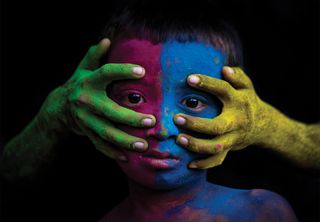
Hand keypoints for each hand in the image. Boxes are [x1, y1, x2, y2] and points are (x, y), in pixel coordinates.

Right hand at [38, 38, 155, 160]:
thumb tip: (107, 40)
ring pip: (106, 133)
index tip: (142, 71)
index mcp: (88, 81)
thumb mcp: (83, 69)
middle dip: (131, 118)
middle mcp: (85, 101)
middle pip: (110, 111)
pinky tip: (127, 157)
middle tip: (151, 121)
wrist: (58, 108)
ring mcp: (85, 120)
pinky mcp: (85, 133)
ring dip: (125, 141)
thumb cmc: (79, 84)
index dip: (123, 71)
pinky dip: (112, 152)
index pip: (106, 73)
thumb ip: (95, 56)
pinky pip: (99, 145)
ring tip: (144, 145)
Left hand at [174, 67, 268, 168]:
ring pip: (215, 147)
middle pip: (216, 126)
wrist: (263, 125)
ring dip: (196, 145)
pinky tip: (189, 164)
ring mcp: (233, 138)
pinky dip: (204, 164)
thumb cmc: (247, 101)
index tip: (189, 79)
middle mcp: (235, 121)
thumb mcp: (246, 87)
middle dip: (196, 124)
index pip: (223, 90)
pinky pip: (217, 160)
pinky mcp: (229, 149)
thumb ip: (237, 76)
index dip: (207, 84)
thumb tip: (224, 69)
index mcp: (238, 101)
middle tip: (177, 118)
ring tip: (178, 139)